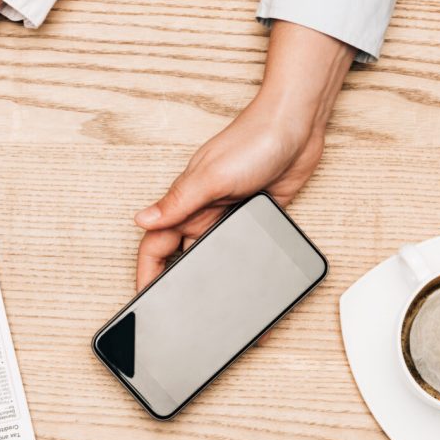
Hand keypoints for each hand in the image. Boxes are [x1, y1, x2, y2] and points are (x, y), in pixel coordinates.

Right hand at [133, 22, 352, 289]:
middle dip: (175, 284)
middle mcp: (203, 211)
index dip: (147, 273)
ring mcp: (229, 216)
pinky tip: (245, 283)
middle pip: (181, 256)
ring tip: (212, 309)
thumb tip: (142, 221)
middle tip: (175, 313)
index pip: (155, 244)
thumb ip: (177, 203)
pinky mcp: (255, 218)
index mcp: (186, 202)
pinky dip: (240, 266)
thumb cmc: (254, 140)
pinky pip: (242, 249)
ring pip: (212, 256)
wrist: (297, 126)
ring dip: (210, 279)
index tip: (143, 299)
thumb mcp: (211, 176)